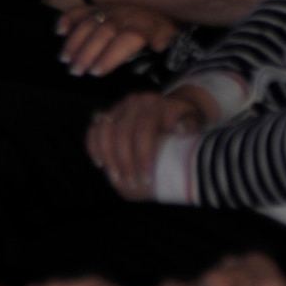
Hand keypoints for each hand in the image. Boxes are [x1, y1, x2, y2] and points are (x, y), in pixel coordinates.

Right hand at [57, 1, 179, 77]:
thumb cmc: (163, 24)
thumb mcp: (171, 33)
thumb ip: (164, 39)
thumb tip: (159, 45)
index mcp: (142, 25)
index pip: (124, 40)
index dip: (109, 56)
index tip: (95, 73)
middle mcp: (124, 15)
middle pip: (102, 33)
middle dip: (86, 53)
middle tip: (74, 71)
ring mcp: (109, 9)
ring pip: (89, 22)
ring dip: (74, 41)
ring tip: (64, 59)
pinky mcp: (98, 5)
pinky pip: (81, 9)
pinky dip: (68, 18)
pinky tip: (59, 31)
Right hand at [85, 87, 214, 198]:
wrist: (172, 109)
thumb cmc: (183, 123)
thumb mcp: (192, 122)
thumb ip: (189, 125)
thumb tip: (180, 130)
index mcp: (154, 104)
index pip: (144, 129)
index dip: (143, 155)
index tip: (147, 178)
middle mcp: (133, 103)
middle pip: (121, 132)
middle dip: (124, 161)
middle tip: (131, 183)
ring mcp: (118, 108)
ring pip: (103, 130)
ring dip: (108, 156)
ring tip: (116, 177)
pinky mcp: (107, 115)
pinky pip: (94, 130)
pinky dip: (94, 146)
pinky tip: (100, 163)